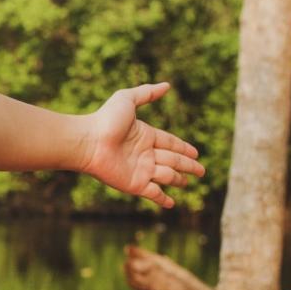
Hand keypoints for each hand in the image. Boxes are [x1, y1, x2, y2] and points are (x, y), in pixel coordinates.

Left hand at [78, 82, 205, 207]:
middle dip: (188, 166)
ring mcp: (140, 170)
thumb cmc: (104, 120)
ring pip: (167, 176)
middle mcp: (144, 154)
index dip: (183, 148)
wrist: (88, 142)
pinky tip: (171, 204)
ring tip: (187, 182)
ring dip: (178, 179)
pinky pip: (153, 193)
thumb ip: (147, 93)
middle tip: (202, 171)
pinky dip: (162, 199)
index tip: (195, 153)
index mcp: (145, 135)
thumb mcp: (127, 99)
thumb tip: (167, 85)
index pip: (170, 143)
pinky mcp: (135, 184)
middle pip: (173, 160)